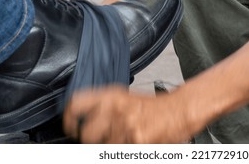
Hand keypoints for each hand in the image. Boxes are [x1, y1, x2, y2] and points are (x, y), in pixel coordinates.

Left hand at [63, 85, 192, 142]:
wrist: (180, 110)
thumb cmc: (156, 106)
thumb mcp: (126, 99)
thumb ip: (105, 110)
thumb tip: (84, 125)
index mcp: (111, 95)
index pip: (76, 103)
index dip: (68, 119)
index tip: (71, 128)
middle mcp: (115, 108)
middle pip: (86, 134)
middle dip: (93, 141)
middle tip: (103, 139)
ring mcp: (125, 125)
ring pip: (103, 147)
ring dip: (114, 146)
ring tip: (127, 139)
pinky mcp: (136, 141)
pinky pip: (121, 152)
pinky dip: (128, 148)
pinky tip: (137, 142)